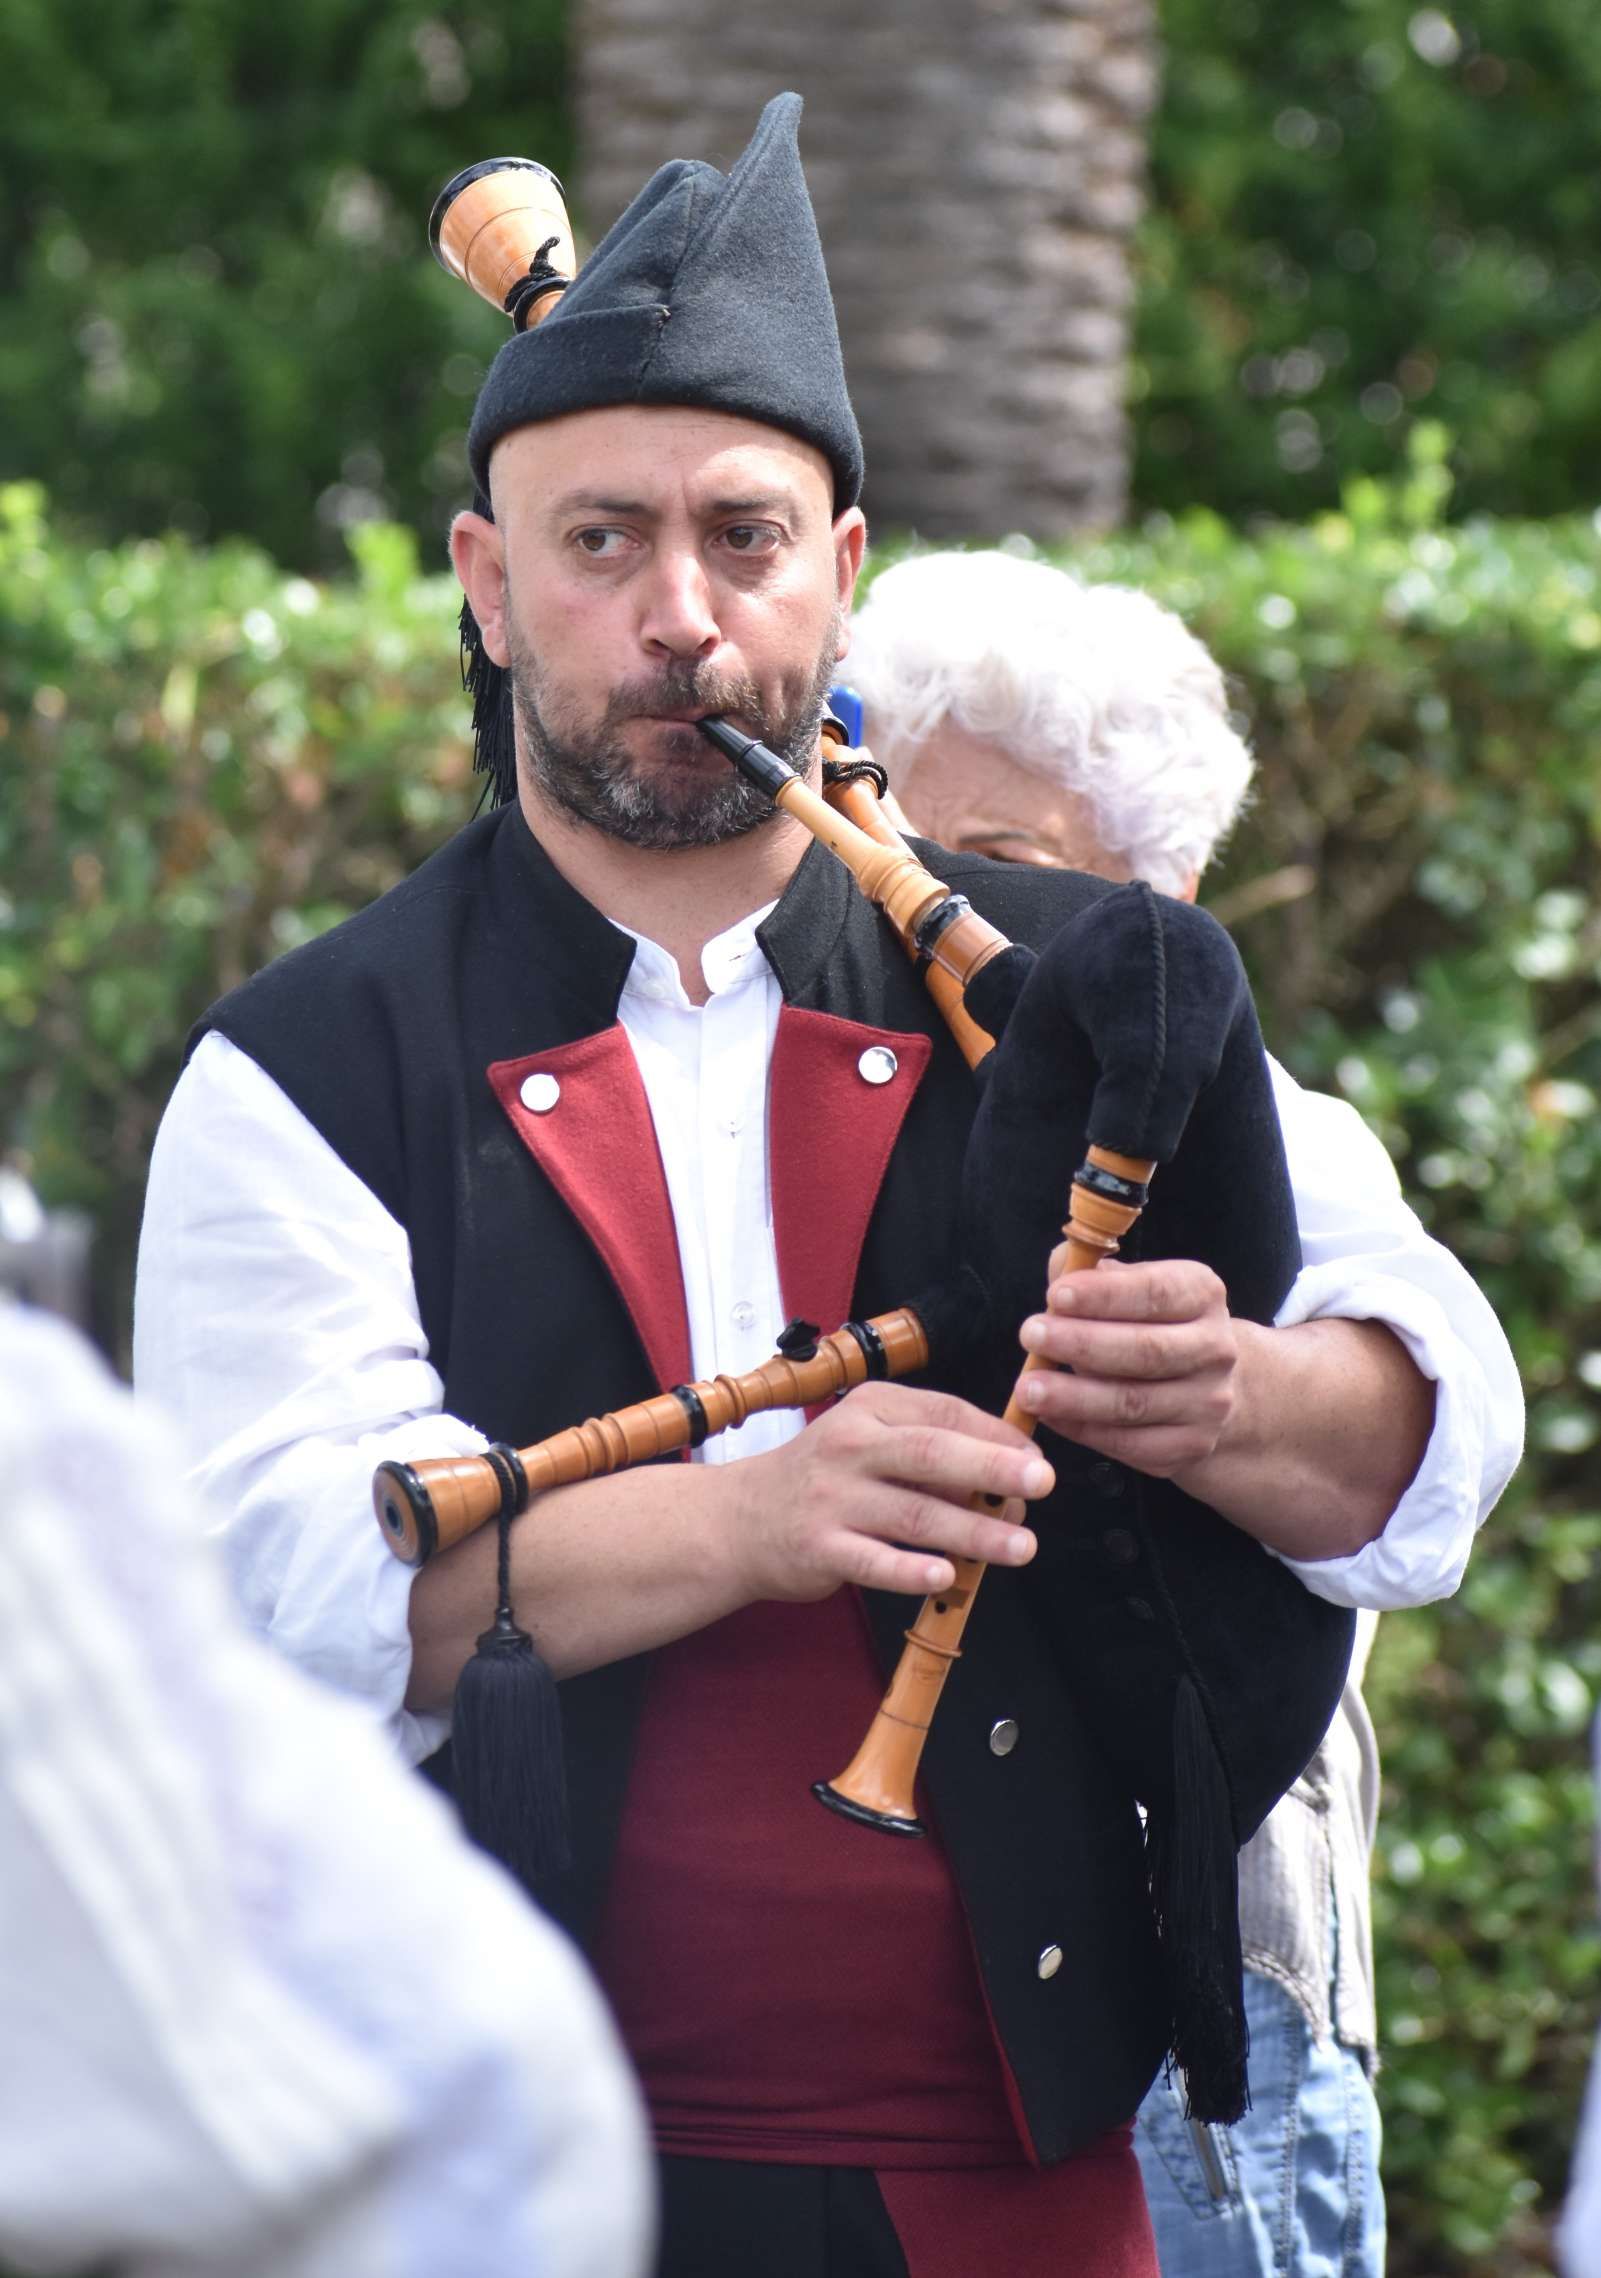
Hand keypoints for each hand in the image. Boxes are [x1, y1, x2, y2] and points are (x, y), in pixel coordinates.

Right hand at [726, 1382, 1051, 1603]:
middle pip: (933, 1454)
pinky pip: (875, 1562)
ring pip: (915, 1514)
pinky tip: (948, 1577)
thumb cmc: (826, 1477)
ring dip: (974, 1532)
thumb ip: (932, 1447)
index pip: (946, 1412)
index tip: (1037, 1460)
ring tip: (1021, 1546)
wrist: (742, 1518)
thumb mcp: (869, 1437)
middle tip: (1042, 1483)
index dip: (998, 1436)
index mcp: (871, 1409)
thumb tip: (1012, 1470)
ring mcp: (833, 1499)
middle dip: (994, 1469)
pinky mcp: (820, 1547)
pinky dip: (913, 1571)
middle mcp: (851, 1446)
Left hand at [1013, 1255, 1241, 1481]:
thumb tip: (1062, 1263)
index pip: (1156, 1292)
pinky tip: (1049, 1416)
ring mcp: (1208, 1403)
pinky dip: (1083, 1430)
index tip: (1055, 1295)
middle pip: (1147, 1351)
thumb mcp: (1128, 1287)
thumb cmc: (1147, 1323)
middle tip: (1030, 1335)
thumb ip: (1092, 1272)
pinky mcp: (1190, 1446)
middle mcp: (1216, 1349)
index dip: (1105, 1295)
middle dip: (1082, 1343)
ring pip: (1135, 1403)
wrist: (1200, 1384)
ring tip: (1028, 1388)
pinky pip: (1129, 1444)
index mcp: (1202, 1295)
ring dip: (1074, 1397)